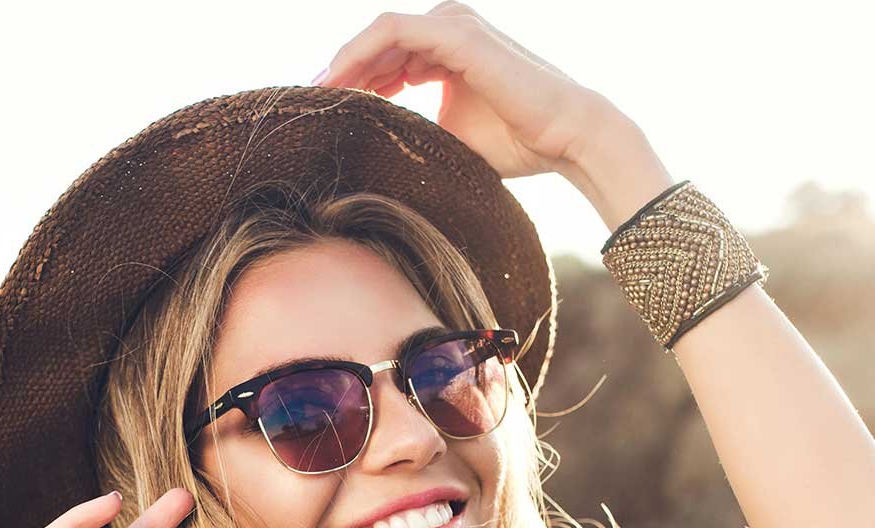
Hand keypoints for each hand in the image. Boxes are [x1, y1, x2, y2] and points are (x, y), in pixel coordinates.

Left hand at [313, 2, 629, 179]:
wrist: (566, 136)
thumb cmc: (516, 142)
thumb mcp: (449, 137)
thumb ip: (414, 130)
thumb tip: (371, 155)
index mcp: (447, 49)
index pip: (387, 57)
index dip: (352, 82)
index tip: (323, 112)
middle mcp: (449, 27)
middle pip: (378, 44)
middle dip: (342, 74)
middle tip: (308, 105)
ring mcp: (454, 24)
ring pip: (379, 35)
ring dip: (344, 64)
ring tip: (319, 97)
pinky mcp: (456, 32)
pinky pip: (391, 33)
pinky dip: (359, 55)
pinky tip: (338, 83)